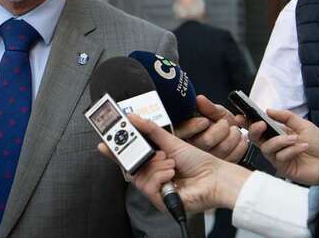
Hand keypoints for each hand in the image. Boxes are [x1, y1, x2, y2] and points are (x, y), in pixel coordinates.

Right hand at [99, 115, 250, 214]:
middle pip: (130, 168)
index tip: (102, 144)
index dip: (114, 152)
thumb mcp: (171, 141)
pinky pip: (149, 187)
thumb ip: (150, 129)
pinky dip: (160, 176)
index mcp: (153, 163)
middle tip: (132, 146)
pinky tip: (171, 174)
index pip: (129, 158)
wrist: (216, 177)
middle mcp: (152, 177)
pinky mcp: (161, 201)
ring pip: (139, 177)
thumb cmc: (199, 162)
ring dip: (155, 166)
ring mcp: (156, 190)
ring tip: (169, 162)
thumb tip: (132, 117)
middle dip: (133, 156)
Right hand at [175, 95, 247, 162]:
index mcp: (187, 133)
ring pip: (222, 148)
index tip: (205, 121)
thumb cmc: (220, 122)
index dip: (194, 126)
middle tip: (225, 123)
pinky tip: (239, 139)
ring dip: (234, 135)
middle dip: (221, 128)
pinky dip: (241, 145)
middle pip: (206, 140)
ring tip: (234, 130)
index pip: (183, 132)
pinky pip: (234, 156)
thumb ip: (208, 107)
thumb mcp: (214, 112)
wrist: (233, 132)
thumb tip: (200, 100)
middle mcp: (195, 148)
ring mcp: (208, 159)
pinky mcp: (222, 164)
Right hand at [247, 109, 318, 184]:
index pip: (259, 128)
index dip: (248, 122)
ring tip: (295, 139)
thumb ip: (285, 116)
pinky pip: (279, 158)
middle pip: (255, 138)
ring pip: (266, 148)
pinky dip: (291, 151)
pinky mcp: (284, 168)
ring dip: (279, 141)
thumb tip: (267, 110)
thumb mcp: (304, 125)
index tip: (241, 116)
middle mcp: (276, 146)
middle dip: (254, 130)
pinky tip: (302, 148)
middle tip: (261, 124)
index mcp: (278, 134)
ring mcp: (278, 158)